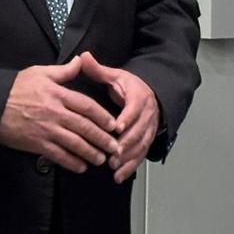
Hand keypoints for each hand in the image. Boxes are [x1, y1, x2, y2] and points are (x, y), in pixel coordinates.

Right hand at [0, 59, 121, 172]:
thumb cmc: (16, 87)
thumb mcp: (40, 72)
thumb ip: (64, 70)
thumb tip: (81, 60)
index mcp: (58, 94)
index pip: (86, 106)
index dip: (102, 117)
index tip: (113, 125)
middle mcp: (55, 113)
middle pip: (84, 127)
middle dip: (101, 139)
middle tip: (114, 148)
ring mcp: (46, 130)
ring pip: (73, 144)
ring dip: (90, 153)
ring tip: (101, 159)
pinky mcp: (36, 144)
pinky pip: (57, 155)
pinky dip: (70, 162)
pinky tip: (80, 166)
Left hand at [78, 52, 159, 183]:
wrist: (150, 94)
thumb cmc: (129, 87)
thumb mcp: (115, 76)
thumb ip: (98, 70)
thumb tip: (83, 57)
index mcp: (138, 96)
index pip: (134, 108)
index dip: (127, 118)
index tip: (116, 127)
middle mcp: (147, 114)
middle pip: (139, 130)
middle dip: (126, 143)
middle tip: (112, 154)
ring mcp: (149, 129)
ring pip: (141, 144)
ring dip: (128, 157)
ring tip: (113, 167)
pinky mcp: (147, 140)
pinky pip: (141, 154)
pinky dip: (131, 166)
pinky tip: (118, 176)